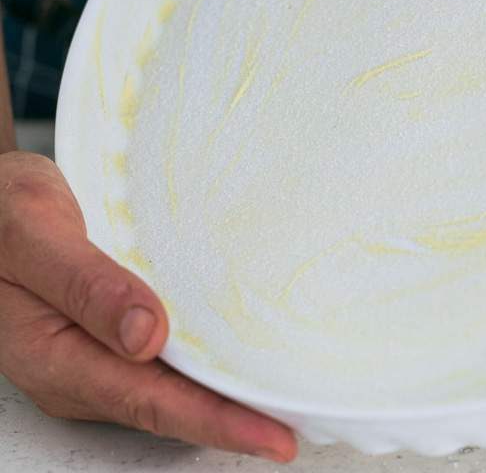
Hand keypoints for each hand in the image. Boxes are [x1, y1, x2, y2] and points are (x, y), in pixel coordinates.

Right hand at [0, 151, 295, 462]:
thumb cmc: (1, 210)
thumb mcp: (33, 234)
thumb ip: (86, 284)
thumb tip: (146, 337)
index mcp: (51, 354)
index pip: (147, 400)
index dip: (214, 420)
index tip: (271, 435)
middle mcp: (74, 367)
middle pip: (164, 405)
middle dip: (232, 419)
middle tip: (297, 422)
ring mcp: (89, 352)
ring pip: (164, 385)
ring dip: (220, 394)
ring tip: (281, 398)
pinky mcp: (103, 332)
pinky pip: (158, 358)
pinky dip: (201, 363)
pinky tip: (234, 354)